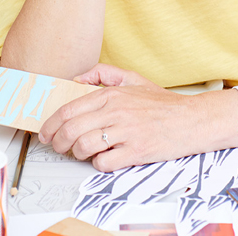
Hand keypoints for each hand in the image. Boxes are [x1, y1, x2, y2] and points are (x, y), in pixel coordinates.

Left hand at [38, 63, 201, 171]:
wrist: (191, 119)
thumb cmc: (161, 103)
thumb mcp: (134, 78)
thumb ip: (104, 73)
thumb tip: (77, 78)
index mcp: (112, 94)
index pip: (69, 109)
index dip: (51, 124)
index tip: (46, 132)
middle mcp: (116, 111)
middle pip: (71, 130)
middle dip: (57, 142)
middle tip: (57, 147)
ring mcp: (126, 132)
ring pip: (83, 147)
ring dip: (76, 154)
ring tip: (80, 153)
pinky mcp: (135, 152)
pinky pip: (104, 163)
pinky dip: (98, 164)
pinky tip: (104, 158)